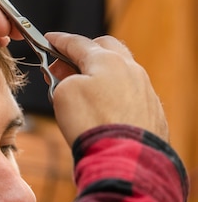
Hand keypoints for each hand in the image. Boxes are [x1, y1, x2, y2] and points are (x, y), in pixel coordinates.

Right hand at [46, 32, 167, 145]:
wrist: (124, 161)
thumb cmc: (92, 125)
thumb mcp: (62, 94)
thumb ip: (64, 79)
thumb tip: (74, 82)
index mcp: (107, 60)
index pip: (77, 42)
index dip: (59, 41)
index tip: (49, 40)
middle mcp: (131, 70)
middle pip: (106, 48)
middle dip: (83, 52)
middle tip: (64, 67)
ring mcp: (145, 91)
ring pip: (121, 71)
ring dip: (100, 75)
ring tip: (82, 91)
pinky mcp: (152, 113)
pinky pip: (130, 94)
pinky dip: (114, 95)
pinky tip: (103, 110)